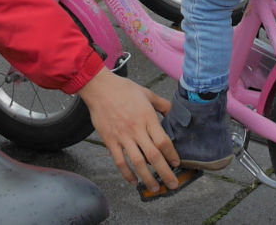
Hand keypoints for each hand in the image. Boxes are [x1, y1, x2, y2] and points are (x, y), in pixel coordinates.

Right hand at [76, 68, 177, 187]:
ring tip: (155, 188)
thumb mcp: (147, 93)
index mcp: (147, 117)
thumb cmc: (123, 89)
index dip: (171, 154)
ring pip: (137, 162)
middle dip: (165, 172)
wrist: (99, 88)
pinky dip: (126, 174)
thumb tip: (173, 113)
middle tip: (173, 184)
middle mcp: (136, 129)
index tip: (177, 163)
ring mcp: (122, 136)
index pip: (163, 141)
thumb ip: (162, 104)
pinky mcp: (110, 140)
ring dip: (147, 177)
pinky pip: (119, 161)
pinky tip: (133, 181)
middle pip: (153, 155)